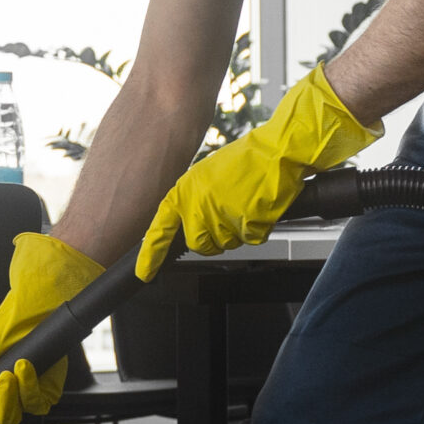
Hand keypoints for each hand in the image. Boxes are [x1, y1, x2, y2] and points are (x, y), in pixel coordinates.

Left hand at [136, 66, 378, 279]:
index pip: (161, 228)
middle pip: (199, 244)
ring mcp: (223, 216)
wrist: (278, 151)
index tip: (144, 272)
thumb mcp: (206, 175)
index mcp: (185, 191)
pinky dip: (257, 229)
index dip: (151, 254)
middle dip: (212, 238)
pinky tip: (259, 208)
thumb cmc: (247, 160)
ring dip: (236, 232)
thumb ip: (193, 200)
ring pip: (225, 244)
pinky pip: (250, 239)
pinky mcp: (247, 224)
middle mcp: (199, 206)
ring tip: (246, 204)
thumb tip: (188, 223)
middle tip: (227, 216)